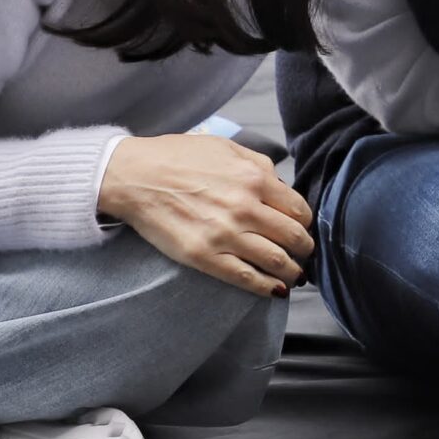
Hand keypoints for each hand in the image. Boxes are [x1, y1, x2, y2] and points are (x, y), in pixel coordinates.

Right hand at [98, 132, 315, 295]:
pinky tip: (275, 290)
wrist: (134, 176)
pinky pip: (246, 278)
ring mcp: (225, 234)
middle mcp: (245, 206)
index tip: (301, 229)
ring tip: (294, 276)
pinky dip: (267, 287)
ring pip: (276, 261)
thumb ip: (259, 165)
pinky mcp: (204, 256)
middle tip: (303, 255)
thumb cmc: (177, 157)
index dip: (304, 223)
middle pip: (294, 237)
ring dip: (292, 272)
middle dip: (304, 250)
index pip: (298, 209)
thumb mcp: (226, 147)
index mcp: (254, 177)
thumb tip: (282, 189)